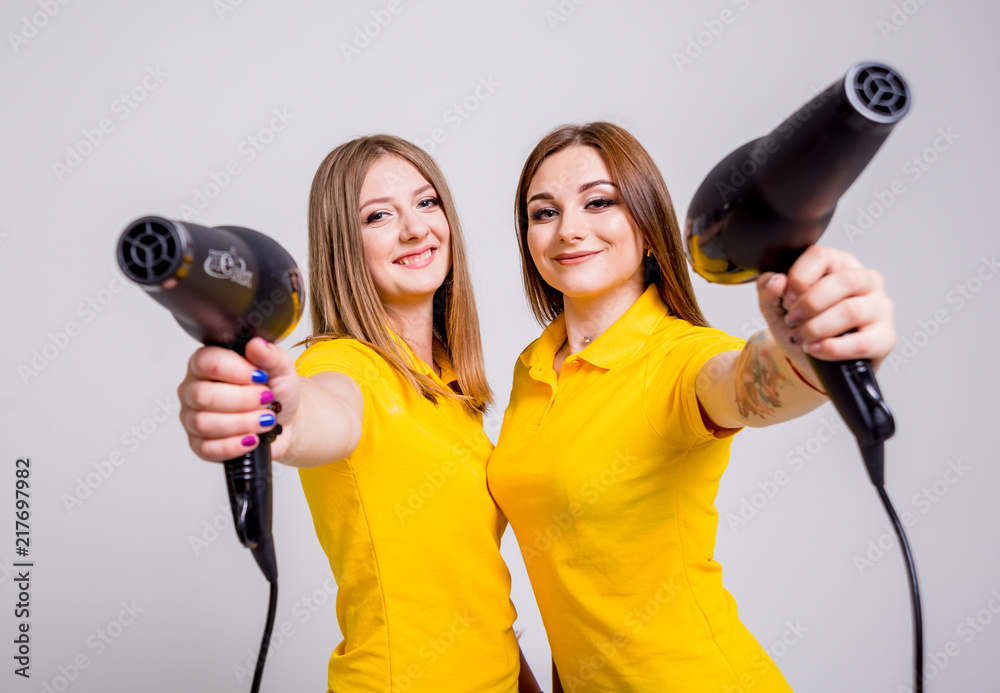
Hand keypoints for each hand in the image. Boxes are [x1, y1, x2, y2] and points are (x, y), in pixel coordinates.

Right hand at [177, 337, 299, 461]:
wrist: (284, 420)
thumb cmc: (276, 391)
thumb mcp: (281, 368)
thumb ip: (270, 355)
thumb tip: (256, 345)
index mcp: (206, 364)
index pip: (206, 362)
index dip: (237, 371)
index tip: (260, 377)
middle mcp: (194, 389)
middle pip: (203, 395)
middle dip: (243, 400)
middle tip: (266, 400)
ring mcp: (192, 418)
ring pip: (204, 423)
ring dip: (242, 423)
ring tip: (266, 419)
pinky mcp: (199, 445)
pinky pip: (207, 448)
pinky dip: (235, 445)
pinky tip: (252, 438)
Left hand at [756, 245, 895, 372]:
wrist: (810, 360)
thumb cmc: (799, 324)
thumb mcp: (776, 306)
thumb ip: (768, 289)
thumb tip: (777, 280)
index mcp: (839, 264)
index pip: (822, 256)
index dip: (800, 277)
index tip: (786, 298)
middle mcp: (865, 280)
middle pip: (844, 280)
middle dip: (810, 303)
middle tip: (792, 319)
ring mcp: (879, 308)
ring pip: (852, 311)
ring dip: (818, 327)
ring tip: (801, 338)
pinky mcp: (884, 337)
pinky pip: (862, 342)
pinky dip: (832, 348)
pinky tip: (816, 349)